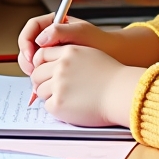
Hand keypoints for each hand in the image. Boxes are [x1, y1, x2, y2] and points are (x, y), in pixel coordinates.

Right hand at [17, 15, 158, 74]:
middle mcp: (52, 39)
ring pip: (33, 62)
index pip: (31, 28)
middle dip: (27, 58)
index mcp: (55, 25)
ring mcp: (54, 54)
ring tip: (38, 80)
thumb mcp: (81, 33)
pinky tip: (42, 90)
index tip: (30, 54)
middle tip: (32, 71)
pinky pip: (43, 73)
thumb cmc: (101, 42)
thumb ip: (60, 32)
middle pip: (28, 46)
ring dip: (33, 71)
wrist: (115, 58)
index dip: (26, 41)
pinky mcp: (58, 68)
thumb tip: (40, 39)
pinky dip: (40, 82)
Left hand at [30, 44, 145, 127]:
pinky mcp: (58, 103)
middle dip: (41, 81)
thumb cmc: (111, 77)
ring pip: (40, 90)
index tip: (45, 72)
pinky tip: (68, 106)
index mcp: (68, 51)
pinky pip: (47, 105)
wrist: (122, 93)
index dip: (42, 65)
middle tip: (51, 88)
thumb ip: (70, 55)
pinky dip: (55, 107)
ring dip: (49, 95)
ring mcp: (58, 85)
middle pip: (36, 73)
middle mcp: (61, 66)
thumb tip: (53, 63)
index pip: (41, 55)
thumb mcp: (89, 54)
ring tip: (65, 97)